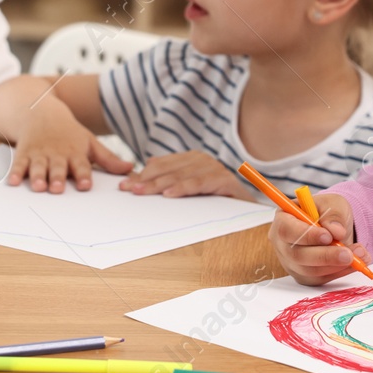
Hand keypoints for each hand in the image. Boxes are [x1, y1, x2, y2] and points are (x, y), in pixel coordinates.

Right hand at [7, 126, 132, 193]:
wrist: (41, 112)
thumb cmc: (69, 133)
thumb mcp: (90, 142)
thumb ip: (108, 159)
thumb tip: (130, 169)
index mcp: (75, 152)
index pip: (81, 165)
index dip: (83, 175)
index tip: (85, 185)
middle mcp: (57, 154)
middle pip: (58, 167)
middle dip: (58, 177)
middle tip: (58, 189)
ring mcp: (40, 154)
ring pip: (38, 167)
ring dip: (38, 176)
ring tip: (38, 187)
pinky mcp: (24, 153)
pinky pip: (19, 164)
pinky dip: (16, 173)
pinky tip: (13, 183)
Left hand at [118, 151, 250, 199]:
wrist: (250, 212)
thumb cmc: (215, 202)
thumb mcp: (187, 192)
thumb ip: (167, 183)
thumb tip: (139, 176)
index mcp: (190, 160)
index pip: (160, 165)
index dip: (141, 175)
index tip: (123, 186)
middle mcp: (201, 160)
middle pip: (168, 170)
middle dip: (146, 181)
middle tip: (128, 190)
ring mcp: (214, 168)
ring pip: (181, 176)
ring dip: (160, 185)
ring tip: (142, 193)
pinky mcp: (225, 180)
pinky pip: (200, 183)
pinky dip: (184, 188)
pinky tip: (169, 195)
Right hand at [270, 192, 372, 285]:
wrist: (335, 226)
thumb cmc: (328, 212)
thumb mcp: (333, 204)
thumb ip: (334, 215)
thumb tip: (336, 231)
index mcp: (283, 219)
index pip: (286, 230)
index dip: (306, 235)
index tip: (328, 236)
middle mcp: (282, 243)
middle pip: (296, 255)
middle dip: (324, 256)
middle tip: (348, 254)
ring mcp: (291, 262)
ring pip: (309, 271)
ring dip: (336, 265)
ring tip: (359, 255)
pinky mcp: (304, 276)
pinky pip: (321, 279)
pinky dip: (340, 272)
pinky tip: (355, 263)